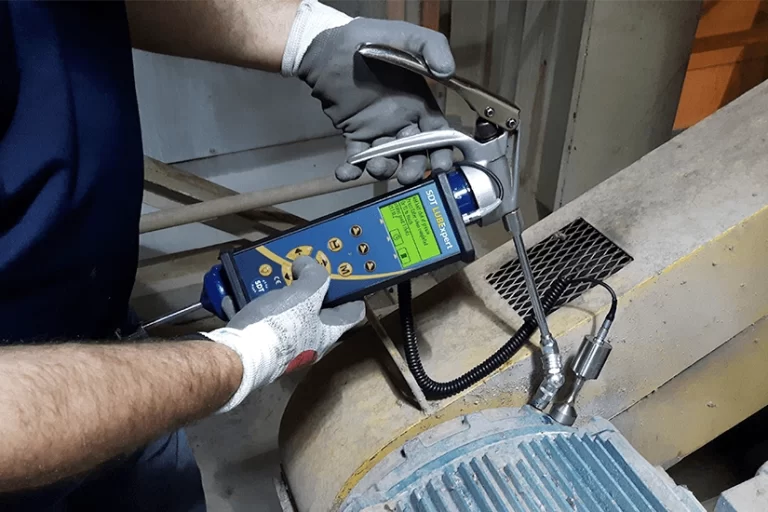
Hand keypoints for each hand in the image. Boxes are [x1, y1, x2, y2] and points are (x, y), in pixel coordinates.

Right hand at [203, 257, 364, 411]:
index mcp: (327, 334)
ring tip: (272, 277)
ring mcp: (284, 348)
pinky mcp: (260, 348)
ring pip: (287, 315)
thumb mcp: (305, 295)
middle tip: (302, 270)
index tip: (345, 277)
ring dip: (279, 295)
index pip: (352, 313)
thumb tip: (308, 265)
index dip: (352, 293)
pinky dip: (253, 306)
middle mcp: (309, 344)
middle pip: (317, 313)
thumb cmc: (279, 328)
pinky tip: (241, 293)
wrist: (238, 358)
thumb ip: (313, 276)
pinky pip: (259, 322)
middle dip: (309, 289)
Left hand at [281, 1, 455, 184]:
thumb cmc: (366, 40)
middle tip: (406, 175)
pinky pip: (356, 158)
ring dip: (384, 169)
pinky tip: (345, 172)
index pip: (437, 134)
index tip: (441, 165)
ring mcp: (377, 130)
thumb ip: (430, 46)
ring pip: (387, 160)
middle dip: (413, 168)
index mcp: (418, 103)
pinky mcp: (353, 134)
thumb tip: (448, 70)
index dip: (442, 151)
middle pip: (414, 154)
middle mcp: (401, 121)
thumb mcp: (403, 36)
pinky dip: (351, 170)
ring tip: (375, 166)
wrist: (326, 47)